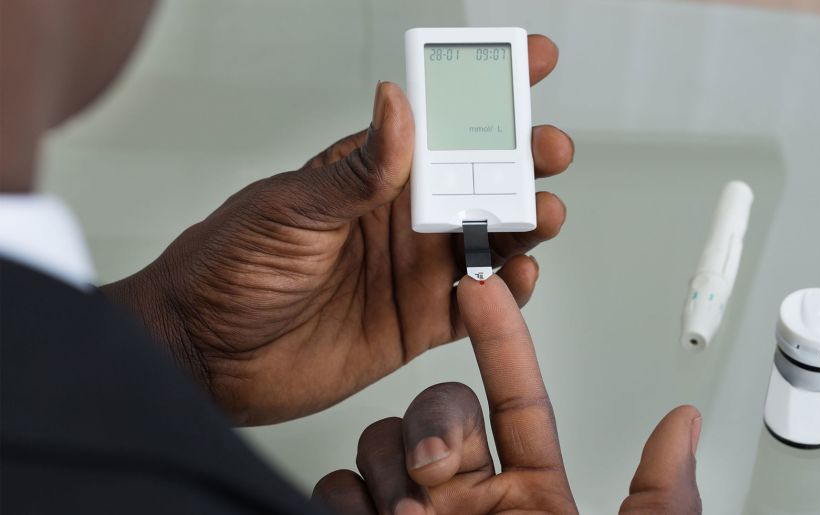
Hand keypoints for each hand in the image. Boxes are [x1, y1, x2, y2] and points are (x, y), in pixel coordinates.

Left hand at [102, 35, 572, 424]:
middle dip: (525, 158)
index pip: (439, 122)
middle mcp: (401, 217)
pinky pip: (478, 303)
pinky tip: (519, 275)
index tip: (534, 61)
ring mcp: (413, 268)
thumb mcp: (291, 206)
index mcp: (372, 175)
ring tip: (543, 214)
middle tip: (547, 149)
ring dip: (526, 223)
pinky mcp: (419, 320)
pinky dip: (507, 290)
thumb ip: (357, 168)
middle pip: (481, 179)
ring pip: (492, 237)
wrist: (207, 356)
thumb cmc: (231, 269)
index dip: (488, 90)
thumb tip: (398, 104)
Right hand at [311, 277, 702, 513]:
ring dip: (391, 465)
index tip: (483, 290)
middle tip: (444, 472)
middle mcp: (465, 501)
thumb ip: (658, 498)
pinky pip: (336, 490)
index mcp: (531, 494)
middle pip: (433, 411)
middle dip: (434, 424)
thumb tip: (683, 422)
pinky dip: (345, 498)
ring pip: (380, 443)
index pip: (513, 396)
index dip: (499, 339)